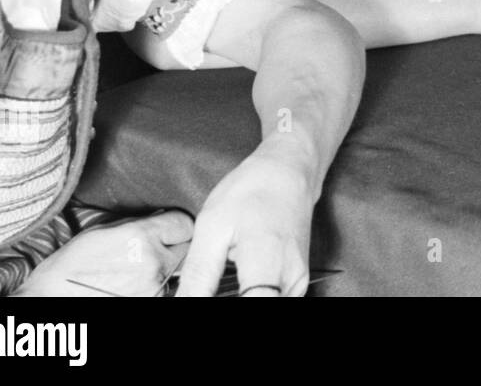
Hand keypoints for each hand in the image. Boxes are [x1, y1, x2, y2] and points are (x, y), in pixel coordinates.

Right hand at [12, 210, 192, 296]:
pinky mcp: (151, 302)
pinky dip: (155, 284)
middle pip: (185, 247)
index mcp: (142, 236)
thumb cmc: (72, 264)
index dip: (177, 224)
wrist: (50, 299)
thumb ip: (139, 223)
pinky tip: (133, 283)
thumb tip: (162, 218)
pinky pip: (165, 288)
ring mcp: (154, 287)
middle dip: (173, 245)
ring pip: (176, 270)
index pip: (185, 223)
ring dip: (165, 266)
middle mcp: (154, 261)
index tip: (168, 227)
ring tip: (137, 268)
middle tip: (154, 248)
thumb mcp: (104, 230)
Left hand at [175, 139, 314, 296]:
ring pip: (265, 305)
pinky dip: (250, 296)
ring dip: (239, 297)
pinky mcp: (297, 283)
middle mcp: (291, 283)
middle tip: (204, 287)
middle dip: (226, 299)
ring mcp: (298, 285)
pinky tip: (235, 287)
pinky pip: (272, 299)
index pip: (249, 307)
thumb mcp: (212, 227)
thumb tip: (182, 302)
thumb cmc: (251, 191)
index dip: (219, 307)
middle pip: (257, 309)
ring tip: (215, 286)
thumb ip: (198, 276)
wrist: (289, 172)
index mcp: (268, 268)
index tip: (201, 294)